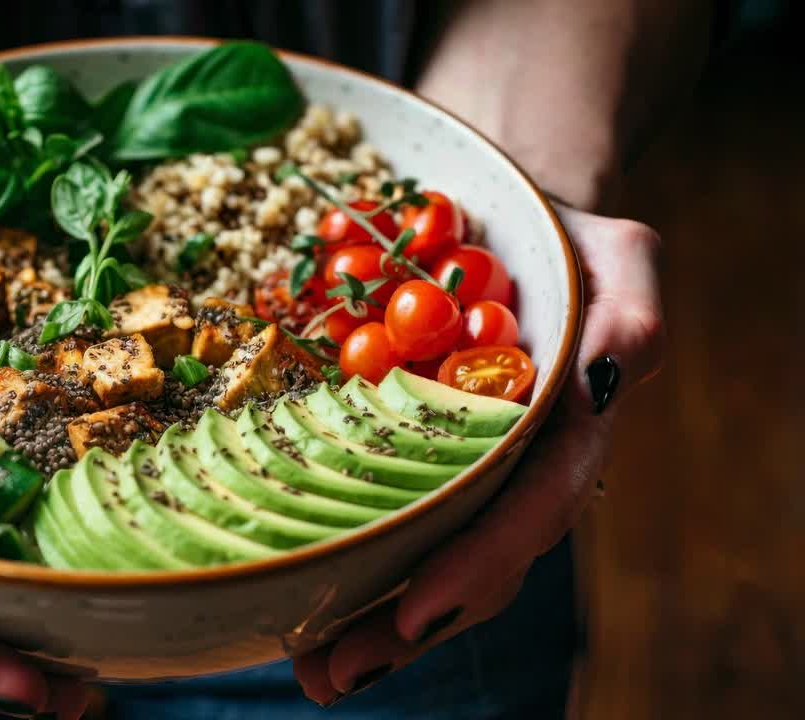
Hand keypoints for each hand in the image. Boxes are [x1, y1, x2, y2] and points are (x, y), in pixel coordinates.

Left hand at [293, 205, 664, 704]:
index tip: (416, 612)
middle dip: (405, 626)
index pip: (531, 510)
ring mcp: (461, 465)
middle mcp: (514, 467)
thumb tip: (601, 383)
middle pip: (468, 561)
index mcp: (568, 434)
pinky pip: (377, 508)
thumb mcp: (619, 259)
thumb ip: (630, 316)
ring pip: (423, 554)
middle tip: (331, 675)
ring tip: (304, 668)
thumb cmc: (563, 241)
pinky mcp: (406, 449)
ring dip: (366, 617)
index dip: (480, 563)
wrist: (505, 223)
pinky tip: (286, 597)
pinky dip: (339, 555)